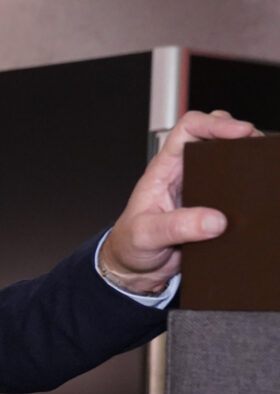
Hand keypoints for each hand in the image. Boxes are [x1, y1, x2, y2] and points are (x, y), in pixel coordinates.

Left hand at [101, 110, 262, 293]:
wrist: (134, 269)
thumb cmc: (129, 245)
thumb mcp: (145, 235)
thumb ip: (176, 227)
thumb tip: (214, 221)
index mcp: (164, 169)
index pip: (188, 129)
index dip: (215, 124)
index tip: (240, 132)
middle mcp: (184, 174)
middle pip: (216, 138)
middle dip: (240, 136)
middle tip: (258, 149)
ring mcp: (201, 191)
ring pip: (229, 163)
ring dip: (247, 162)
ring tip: (263, 167)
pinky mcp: (213, 209)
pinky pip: (235, 192)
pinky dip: (248, 189)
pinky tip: (258, 195)